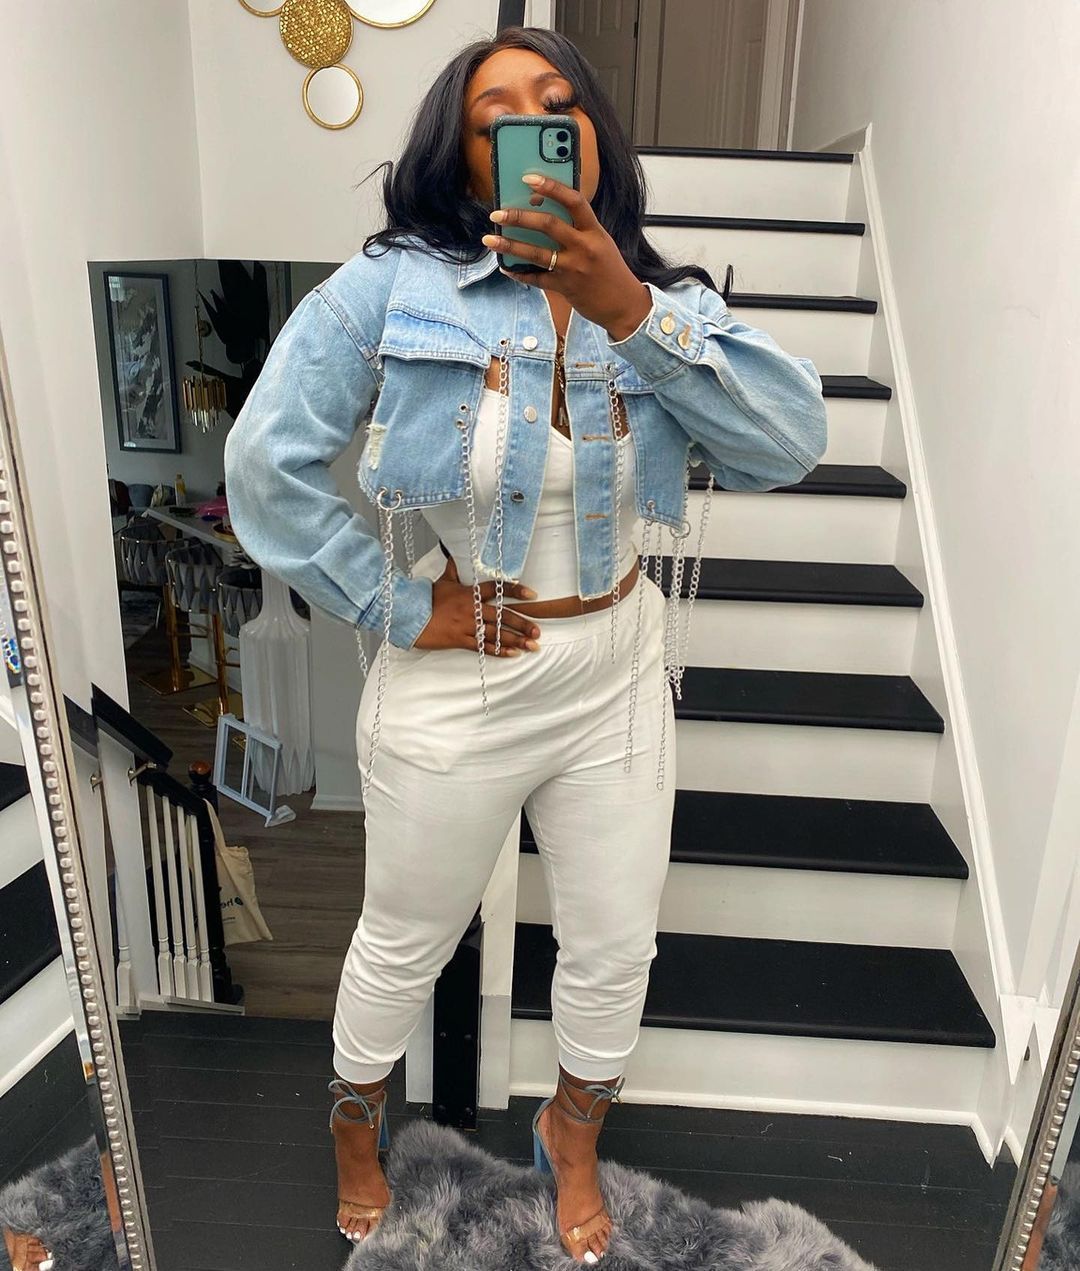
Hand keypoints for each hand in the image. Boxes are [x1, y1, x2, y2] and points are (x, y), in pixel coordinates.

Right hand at [411, 552, 541, 653]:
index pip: (498, 588)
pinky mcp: (460, 639)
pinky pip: (483, 647)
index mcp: (470, 593)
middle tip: (538, 632)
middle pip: (502, 616)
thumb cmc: (426, 598)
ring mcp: (467, 625)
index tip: (533, 594)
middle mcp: (472, 608)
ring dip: (516, 640)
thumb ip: (454, 569)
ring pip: (496, 633)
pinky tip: (513, 654)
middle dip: (522, 624)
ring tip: (532, 646)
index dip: (516, 590)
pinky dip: (499, 651)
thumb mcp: (443, 581)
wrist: (409, 615)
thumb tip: (455, 554)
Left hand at [480, 173, 651, 340]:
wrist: (624, 305)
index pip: (573, 200)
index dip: (551, 186)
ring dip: (510, 245)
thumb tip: (543, 213)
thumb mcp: (600, 243)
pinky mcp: (565, 288)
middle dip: (519, 217)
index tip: (529, 178)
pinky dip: (520, 273)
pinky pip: (537, 279)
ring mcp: (574, 269)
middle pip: (548, 225)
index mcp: (595, 231)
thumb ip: (578, 229)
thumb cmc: (610, 271)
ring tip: (490, 239)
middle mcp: (584, 247)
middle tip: (497, 214)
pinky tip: (506, 267)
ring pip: (536, 253)